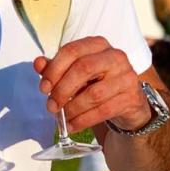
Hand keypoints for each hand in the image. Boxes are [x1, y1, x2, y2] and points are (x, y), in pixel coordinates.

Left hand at [34, 36, 148, 133]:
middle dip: (62, 90)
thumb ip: (56, 67)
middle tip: (51, 105)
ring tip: (62, 117)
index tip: (43, 87)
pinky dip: (84, 120)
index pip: (71, 51)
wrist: (127, 101)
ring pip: (94, 93)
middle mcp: (115, 56)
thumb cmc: (97, 82)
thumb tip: (38, 63)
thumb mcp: (75, 72)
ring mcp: (126, 76)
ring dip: (73, 108)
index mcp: (98, 44)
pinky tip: (72, 125)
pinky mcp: (131, 98)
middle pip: (83, 68)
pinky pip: (103, 110)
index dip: (54, 70)